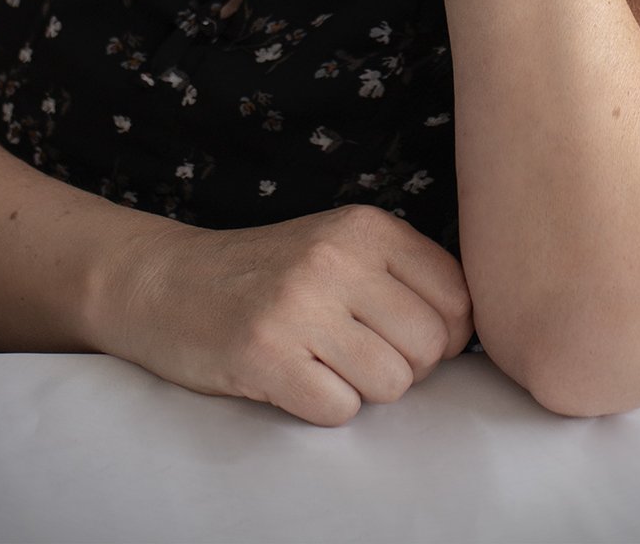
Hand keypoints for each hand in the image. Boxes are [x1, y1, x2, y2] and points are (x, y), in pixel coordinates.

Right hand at [96, 204, 473, 426]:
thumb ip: (405, 277)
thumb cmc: (269, 274)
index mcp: (366, 227)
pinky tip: (291, 377)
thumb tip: (470, 336)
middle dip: (402, 367)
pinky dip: (321, 407)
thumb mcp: (339, 247)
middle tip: (352, 352)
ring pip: (391, 385)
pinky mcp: (265, 354)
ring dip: (360, 389)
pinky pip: (338, 411)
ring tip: (319, 360)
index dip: (442, 335)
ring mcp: (299, 305)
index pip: (459, 300)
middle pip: (430, 349)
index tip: (400, 334)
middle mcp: (337, 257)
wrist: (168, 282)